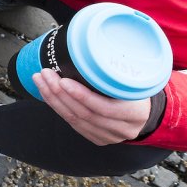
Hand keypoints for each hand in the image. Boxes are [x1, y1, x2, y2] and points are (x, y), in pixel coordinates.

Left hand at [35, 69, 149, 145]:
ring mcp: (109, 136)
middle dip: (60, 93)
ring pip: (75, 120)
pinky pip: (73, 124)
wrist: (146, 112)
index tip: (63, 81)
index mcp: (135, 113)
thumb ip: (116, 72)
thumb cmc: (137, 90)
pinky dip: (57, 108)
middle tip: (45, 75)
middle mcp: (122, 129)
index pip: (103, 107)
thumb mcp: (135, 80)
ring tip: (41, 81)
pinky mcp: (97, 138)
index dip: (81, 95)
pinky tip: (47, 94)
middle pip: (84, 114)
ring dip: (53, 99)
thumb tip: (91, 49)